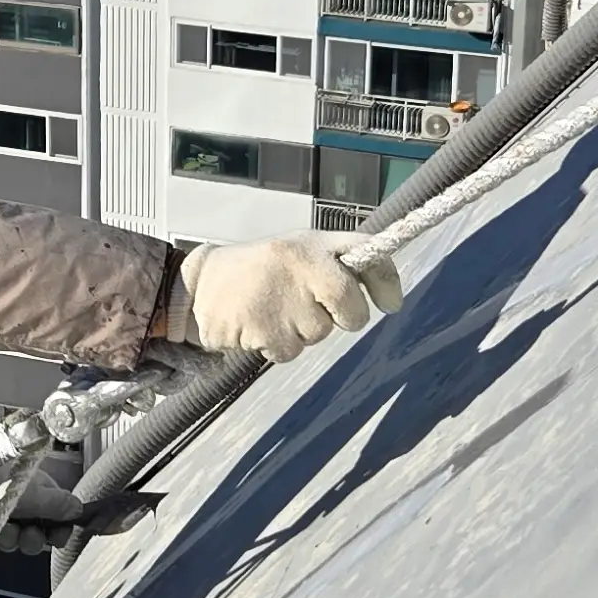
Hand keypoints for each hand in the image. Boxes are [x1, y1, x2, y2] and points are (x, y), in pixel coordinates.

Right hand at [153, 238, 403, 364]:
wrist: (203, 282)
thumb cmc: (265, 270)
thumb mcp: (301, 252)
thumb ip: (343, 267)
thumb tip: (394, 301)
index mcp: (313, 246)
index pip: (365, 254)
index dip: (386, 281)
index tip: (392, 304)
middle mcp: (300, 266)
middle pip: (351, 312)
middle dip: (346, 319)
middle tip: (318, 309)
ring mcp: (281, 299)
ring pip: (317, 335)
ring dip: (301, 332)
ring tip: (273, 308)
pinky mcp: (261, 329)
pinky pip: (288, 352)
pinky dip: (276, 345)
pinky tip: (257, 323)